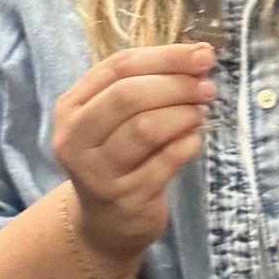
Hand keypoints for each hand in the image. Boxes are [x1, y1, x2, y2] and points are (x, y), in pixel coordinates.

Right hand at [52, 43, 215, 269]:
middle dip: (176, 85)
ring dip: (182, 114)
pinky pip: (165, 162)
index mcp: (71, 107)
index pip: (119, 67)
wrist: (105, 224)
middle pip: (129, 95)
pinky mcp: (126, 200)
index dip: (165, 56)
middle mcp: (75, 138)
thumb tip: (198, 55)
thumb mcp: (114, 117)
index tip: (202, 54)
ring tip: (201, 112)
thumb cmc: (116, 155)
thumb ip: (145, 82)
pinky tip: (195, 139)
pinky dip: (187, 144)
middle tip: (206, 87)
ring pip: (146, 128)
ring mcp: (98, 173)